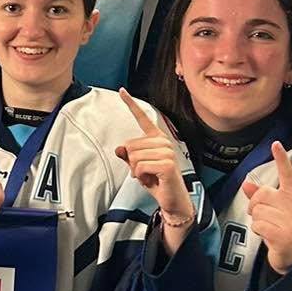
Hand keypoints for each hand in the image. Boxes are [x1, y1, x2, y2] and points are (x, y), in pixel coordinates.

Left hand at [116, 88, 196, 235]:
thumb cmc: (156, 181)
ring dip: (136, 171)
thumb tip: (119, 148)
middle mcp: (163, 141)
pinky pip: (139, 167)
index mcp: (157, 138)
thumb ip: (128, 155)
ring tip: (149, 176)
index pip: (142, 118)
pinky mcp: (167, 164)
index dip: (131, 104)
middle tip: (145, 172)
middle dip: (132, 163)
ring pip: (133, 157)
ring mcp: (167, 152)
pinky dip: (140, 176)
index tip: (122, 91)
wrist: (172, 199)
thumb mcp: (138, 167)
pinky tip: (151, 180)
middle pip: (130, 145)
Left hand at [243, 141, 291, 274]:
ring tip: (270, 228)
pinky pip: (257, 225)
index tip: (276, 144)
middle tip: (265, 217)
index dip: (281, 159)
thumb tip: (247, 183)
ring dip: (257, 221)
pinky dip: (258, 231)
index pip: (287, 175)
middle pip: (261, 194)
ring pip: (257, 211)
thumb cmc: (285, 229)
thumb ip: (261, 196)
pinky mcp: (284, 235)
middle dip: (256, 206)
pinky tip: (269, 236)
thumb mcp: (276, 211)